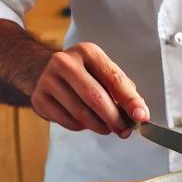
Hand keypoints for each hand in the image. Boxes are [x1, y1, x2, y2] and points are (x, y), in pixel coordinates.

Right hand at [29, 42, 148, 136]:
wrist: (42, 69)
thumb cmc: (81, 73)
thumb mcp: (101, 71)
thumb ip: (121, 90)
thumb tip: (138, 113)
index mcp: (88, 52)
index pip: (113, 78)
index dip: (130, 100)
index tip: (141, 115)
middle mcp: (66, 62)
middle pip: (95, 97)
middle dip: (114, 118)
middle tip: (124, 129)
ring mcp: (49, 80)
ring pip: (81, 113)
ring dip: (99, 126)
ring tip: (108, 128)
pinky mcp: (39, 98)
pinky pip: (67, 121)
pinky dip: (82, 127)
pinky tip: (86, 123)